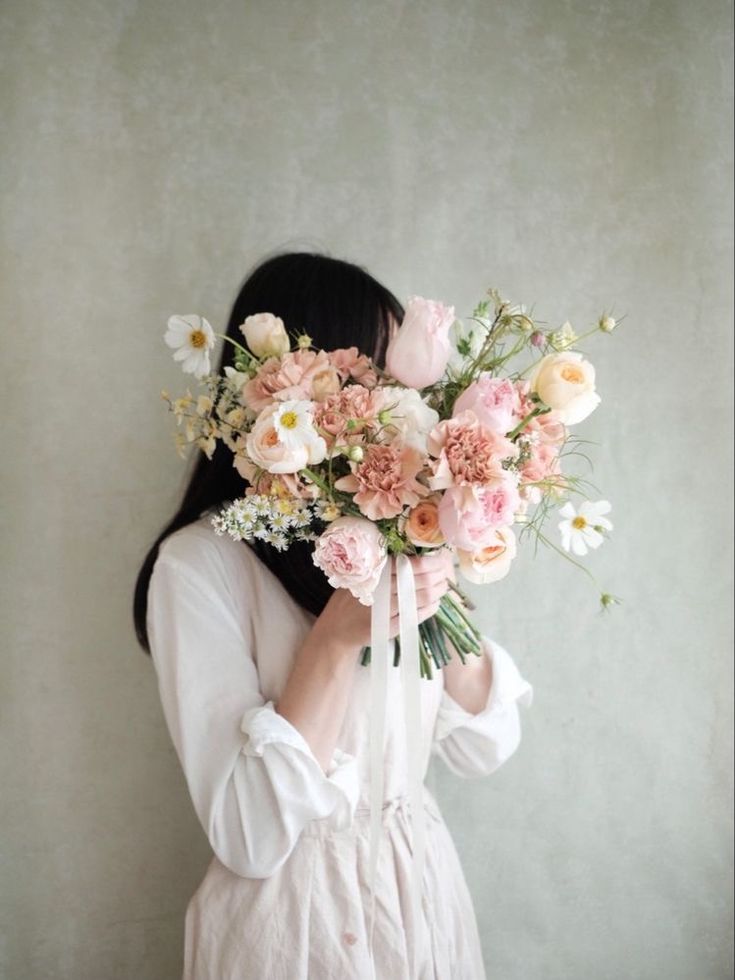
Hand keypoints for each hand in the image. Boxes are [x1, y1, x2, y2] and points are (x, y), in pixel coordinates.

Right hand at [316, 550, 452, 651]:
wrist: (337, 627)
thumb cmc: (354, 596)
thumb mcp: (363, 574)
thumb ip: (386, 567)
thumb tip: (421, 557)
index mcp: (376, 571)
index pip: (411, 564)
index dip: (432, 562)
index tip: (442, 559)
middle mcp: (381, 588)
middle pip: (421, 581)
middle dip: (439, 577)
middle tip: (446, 574)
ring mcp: (385, 609)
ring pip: (421, 598)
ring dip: (437, 593)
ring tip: (442, 588)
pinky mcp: (388, 627)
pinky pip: (416, 616)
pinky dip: (429, 609)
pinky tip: (434, 604)